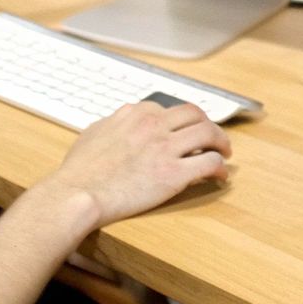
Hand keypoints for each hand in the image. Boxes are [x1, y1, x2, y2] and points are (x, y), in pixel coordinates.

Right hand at [34, 102, 230, 229]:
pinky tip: (220, 177)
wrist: (77, 194)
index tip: (184, 133)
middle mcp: (154, 124)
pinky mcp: (174, 173)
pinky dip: (220, 168)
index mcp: (136, 113)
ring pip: (209, 133)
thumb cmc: (79, 171)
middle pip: (195, 114)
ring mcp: (165, 147)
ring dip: (222, 142)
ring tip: (224, 154)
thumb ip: (112, 124)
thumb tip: (119, 123)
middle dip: (208, 125)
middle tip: (214, 138)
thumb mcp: (93, 133)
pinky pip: (209, 163)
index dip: (180, 123)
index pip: (169, 110)